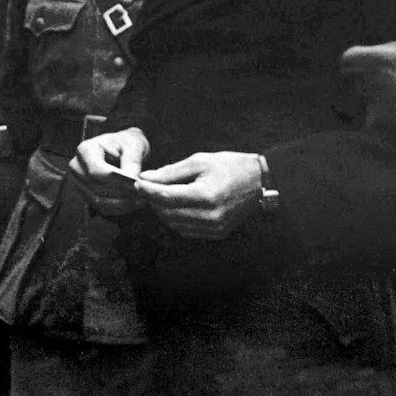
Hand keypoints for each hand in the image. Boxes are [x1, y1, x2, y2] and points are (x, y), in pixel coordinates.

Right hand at [70, 128, 149, 215]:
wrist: (123, 151)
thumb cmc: (128, 143)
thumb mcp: (134, 144)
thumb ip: (132, 161)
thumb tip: (133, 182)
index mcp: (85, 150)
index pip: (97, 170)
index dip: (117, 179)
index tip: (137, 184)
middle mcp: (76, 167)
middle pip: (97, 187)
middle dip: (121, 193)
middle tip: (144, 193)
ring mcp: (79, 183)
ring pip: (99, 201)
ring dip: (122, 203)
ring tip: (142, 199)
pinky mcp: (86, 196)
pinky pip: (102, 208)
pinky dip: (119, 209)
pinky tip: (134, 204)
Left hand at [134, 152, 264, 239]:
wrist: (260, 181)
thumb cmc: (230, 166)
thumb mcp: (199, 161)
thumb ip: (170, 172)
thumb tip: (146, 178)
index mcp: (206, 196)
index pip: (166, 197)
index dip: (147, 191)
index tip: (135, 183)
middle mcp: (210, 216)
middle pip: (168, 213)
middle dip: (153, 201)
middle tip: (145, 188)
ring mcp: (214, 228)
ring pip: (175, 224)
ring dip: (163, 211)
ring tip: (159, 195)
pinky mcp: (217, 233)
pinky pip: (187, 230)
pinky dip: (176, 219)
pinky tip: (175, 206)